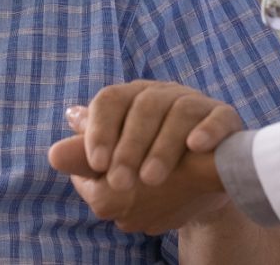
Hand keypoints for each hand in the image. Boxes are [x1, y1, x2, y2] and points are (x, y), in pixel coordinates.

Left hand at [55, 80, 241, 189]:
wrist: (206, 184)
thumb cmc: (153, 170)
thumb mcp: (120, 166)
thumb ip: (89, 159)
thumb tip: (54, 153)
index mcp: (132, 100)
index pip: (110, 101)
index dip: (100, 129)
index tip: (96, 163)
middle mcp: (162, 96)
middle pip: (143, 107)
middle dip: (130, 145)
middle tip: (120, 181)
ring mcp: (195, 104)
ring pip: (178, 111)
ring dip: (162, 146)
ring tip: (151, 179)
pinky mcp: (225, 119)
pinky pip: (219, 117)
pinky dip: (207, 130)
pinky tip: (195, 148)